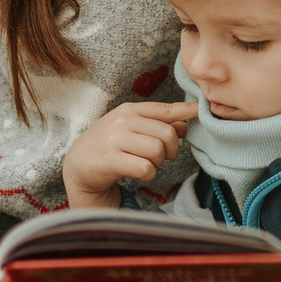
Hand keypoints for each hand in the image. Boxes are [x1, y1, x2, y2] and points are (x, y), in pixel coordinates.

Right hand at [62, 100, 197, 208]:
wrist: (78, 165)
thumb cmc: (110, 146)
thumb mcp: (132, 130)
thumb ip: (158, 125)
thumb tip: (186, 124)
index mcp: (130, 110)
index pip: (165, 109)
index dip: (186, 110)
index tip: (202, 107)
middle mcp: (122, 121)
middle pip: (167, 134)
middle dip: (170, 150)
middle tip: (159, 156)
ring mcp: (115, 140)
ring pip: (158, 151)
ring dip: (157, 163)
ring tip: (145, 163)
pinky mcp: (110, 160)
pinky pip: (145, 168)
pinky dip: (148, 174)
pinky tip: (138, 173)